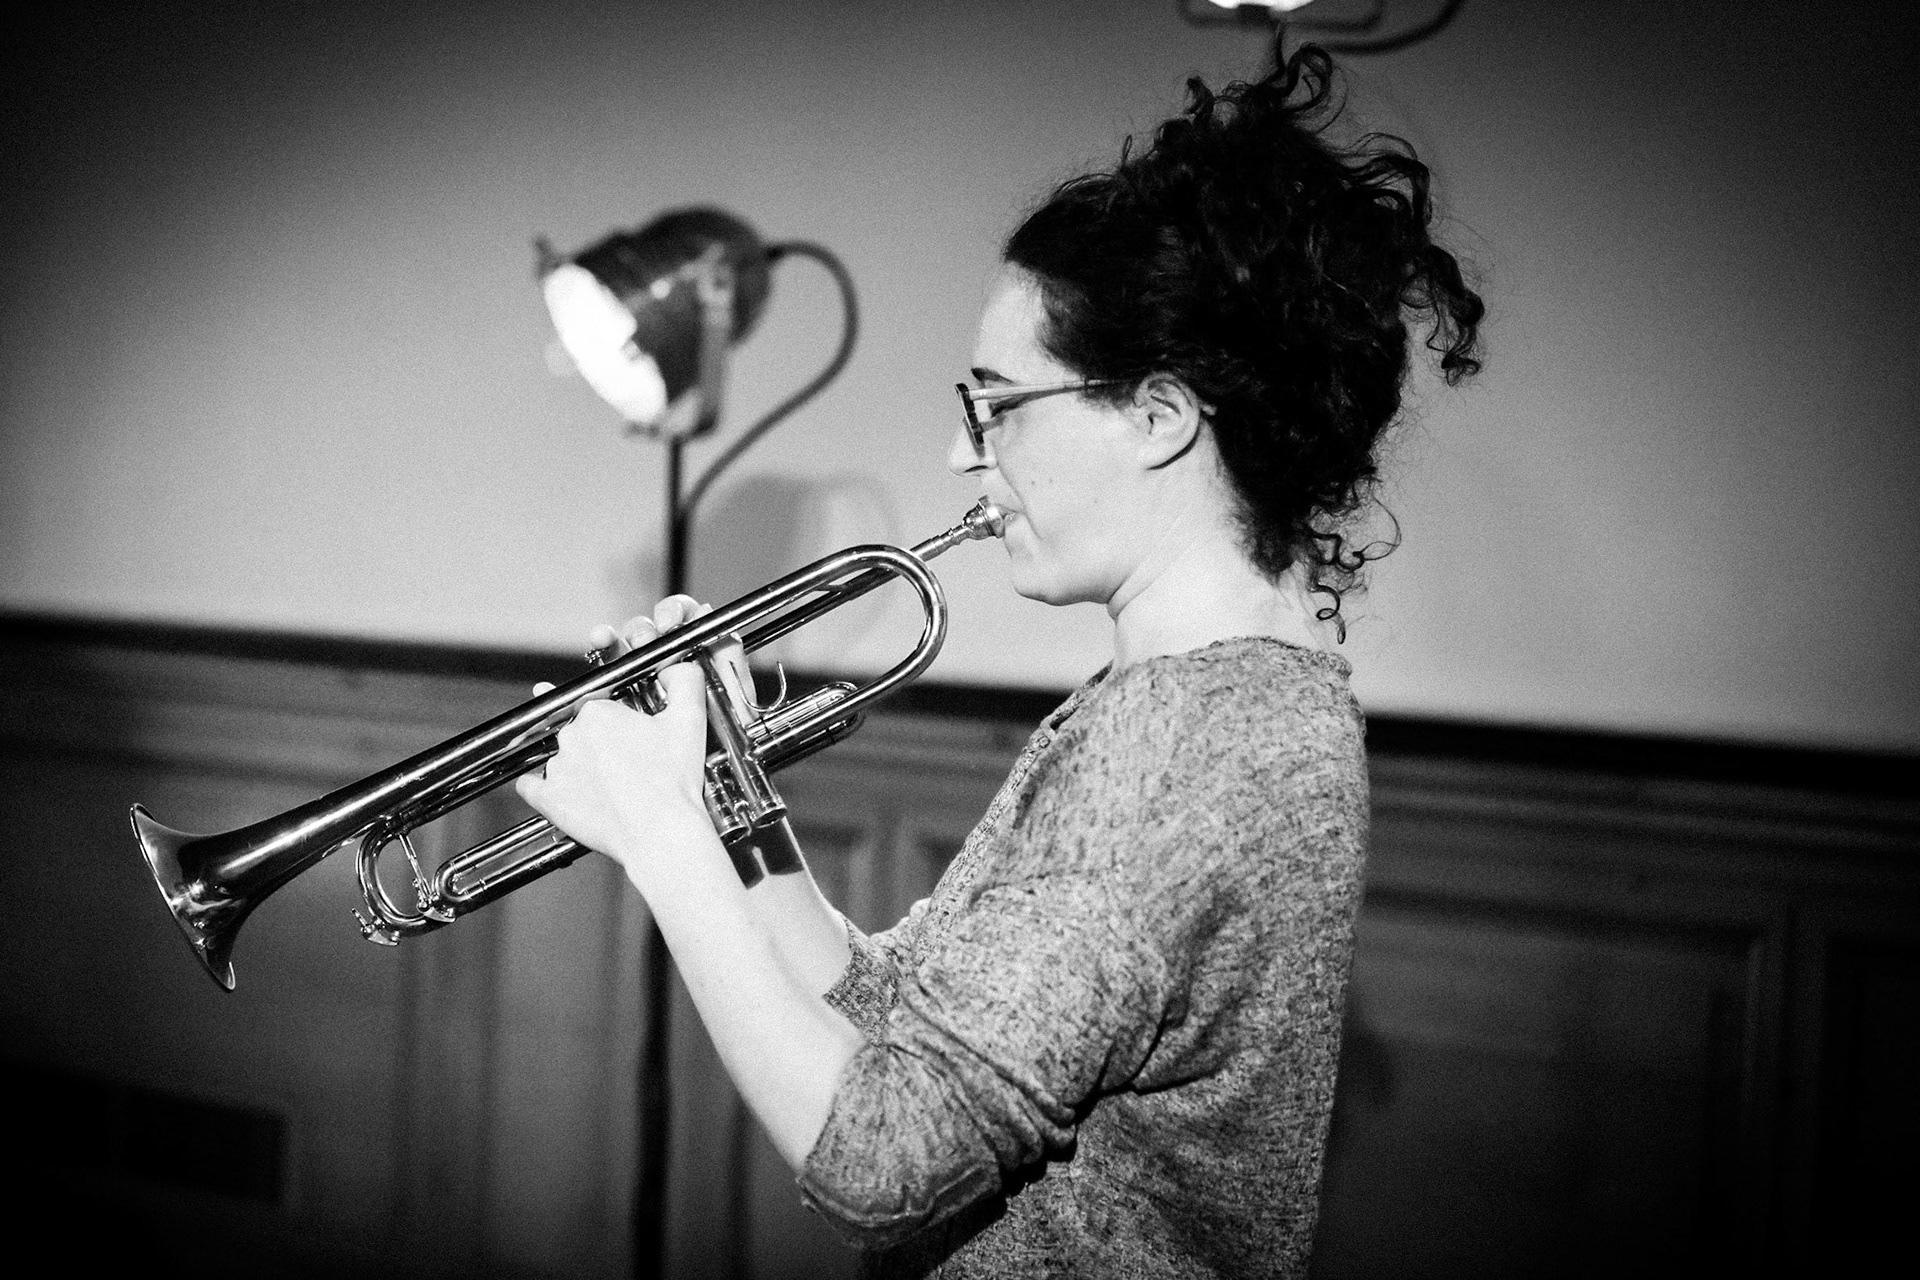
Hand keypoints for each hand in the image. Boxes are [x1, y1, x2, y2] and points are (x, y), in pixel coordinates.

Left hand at [516, 596, 716, 884]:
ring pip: (559, 756)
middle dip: (597, 742)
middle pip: (577, 729)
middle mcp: (570, 735)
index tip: (627, 732)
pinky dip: (538, 785)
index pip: (598, 705)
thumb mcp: (690, 719)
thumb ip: (684, 680)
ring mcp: (556, 768)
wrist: (661, 834)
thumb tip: (676, 665)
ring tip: (604, 782)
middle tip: (623, 761)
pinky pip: (531, 785)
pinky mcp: (547, 799)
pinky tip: (556, 787)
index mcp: (598, 711)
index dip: (615, 719)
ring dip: (575, 764)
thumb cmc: (675, 781)